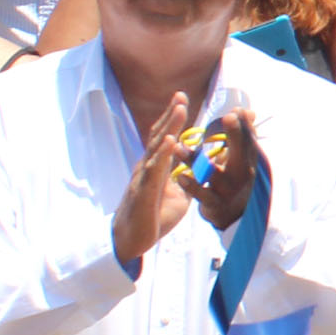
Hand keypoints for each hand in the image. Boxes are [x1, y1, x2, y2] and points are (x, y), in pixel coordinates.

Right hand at [112, 92, 198, 266]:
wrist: (131, 240)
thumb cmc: (152, 215)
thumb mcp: (178, 195)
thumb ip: (188, 179)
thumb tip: (204, 167)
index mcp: (156, 167)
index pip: (165, 138)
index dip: (173, 119)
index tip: (183, 99)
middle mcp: (148, 167)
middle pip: (160, 136)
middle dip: (171, 115)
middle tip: (181, 95)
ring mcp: (144, 177)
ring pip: (157, 148)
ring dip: (169, 127)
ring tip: (180, 109)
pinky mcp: (144, 191)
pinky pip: (154, 171)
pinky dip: (163, 154)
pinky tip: (171, 142)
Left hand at [187, 106, 261, 232]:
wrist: (234, 217)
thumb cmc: (235, 180)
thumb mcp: (242, 160)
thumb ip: (242, 136)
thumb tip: (247, 111)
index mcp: (249, 161)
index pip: (250, 139)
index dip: (244, 124)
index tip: (236, 110)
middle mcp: (242, 174)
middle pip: (240, 152)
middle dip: (235, 135)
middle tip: (227, 117)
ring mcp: (228, 190)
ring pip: (211, 173)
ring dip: (194, 159)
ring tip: (179, 147)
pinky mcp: (214, 203)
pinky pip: (201, 194)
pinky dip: (190, 185)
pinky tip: (179, 176)